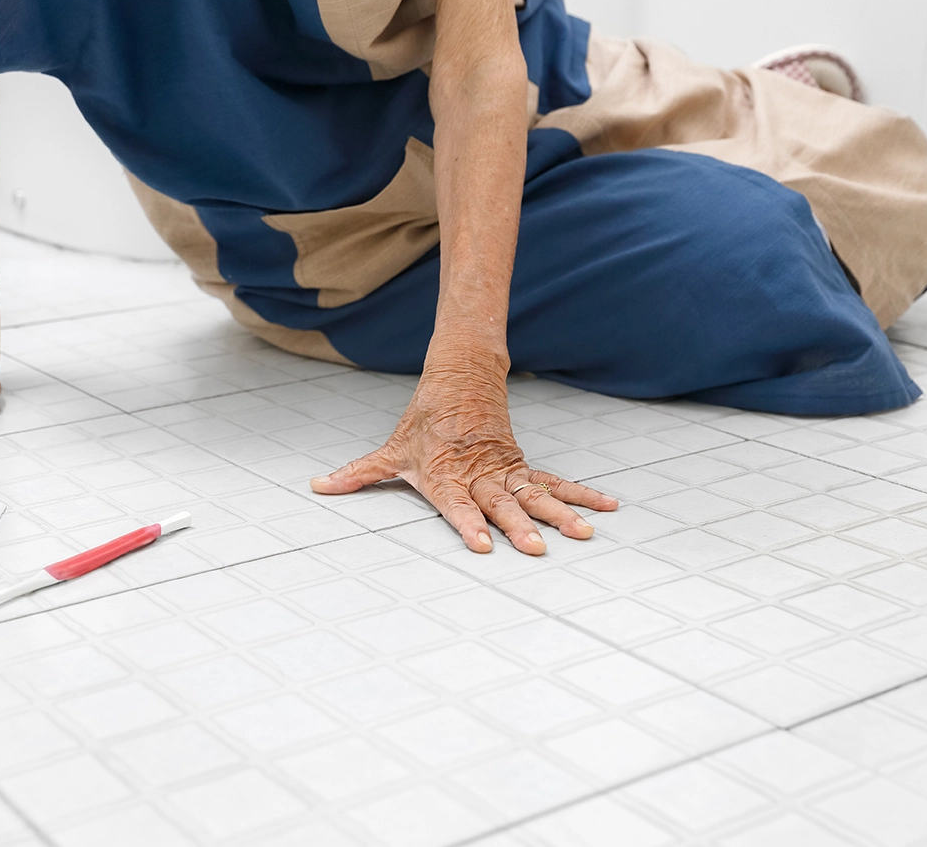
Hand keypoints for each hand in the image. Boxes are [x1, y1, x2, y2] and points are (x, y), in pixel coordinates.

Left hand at [311, 366, 617, 553]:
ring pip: (536, 496)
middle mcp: (480, 476)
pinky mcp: (523, 466)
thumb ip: (359, 474)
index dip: (468, 524)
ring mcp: (505, 470)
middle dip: (520, 527)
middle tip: (537, 549)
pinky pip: (556, 483)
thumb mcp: (391, 449)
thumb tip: (319, 486)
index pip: (457, 505)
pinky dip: (582, 495)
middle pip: (502, 505)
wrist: (459, 377)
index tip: (481, 545)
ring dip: (561, 514)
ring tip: (584, 533)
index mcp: (447, 475)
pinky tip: (607, 508)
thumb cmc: (424, 421)